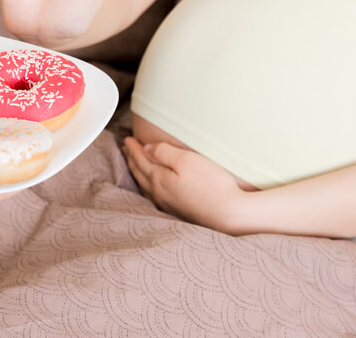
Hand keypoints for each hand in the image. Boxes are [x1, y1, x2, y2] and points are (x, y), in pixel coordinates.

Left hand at [122, 137, 248, 234]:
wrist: (229, 215)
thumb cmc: (211, 185)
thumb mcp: (187, 160)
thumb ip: (164, 153)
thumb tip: (146, 149)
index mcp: (159, 179)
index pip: (141, 160)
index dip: (133, 148)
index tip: (128, 140)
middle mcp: (159, 193)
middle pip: (140, 173)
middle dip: (132, 159)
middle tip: (126, 149)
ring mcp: (168, 205)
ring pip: (145, 186)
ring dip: (137, 173)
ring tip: (134, 165)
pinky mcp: (178, 212)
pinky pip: (153, 196)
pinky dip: (147, 187)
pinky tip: (151, 188)